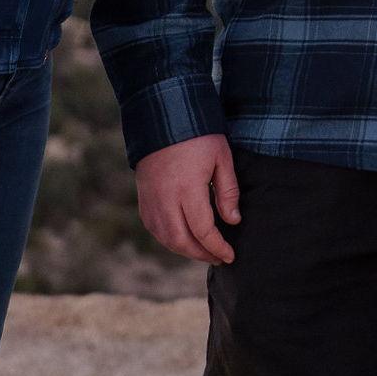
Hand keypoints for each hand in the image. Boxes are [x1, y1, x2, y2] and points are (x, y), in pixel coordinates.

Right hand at [136, 134, 240, 264]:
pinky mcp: (144, 200)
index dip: (217, 247)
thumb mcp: (221, 157)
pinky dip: (170, 240)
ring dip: (186, 250)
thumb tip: (232, 221)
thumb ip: (227, 191)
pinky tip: (184, 239)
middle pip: (182, 241)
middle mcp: (166, 200)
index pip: (203, 230)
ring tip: (204, 251)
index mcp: (187, 188)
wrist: (163, 118)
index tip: (230, 256)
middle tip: (219, 257)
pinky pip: (155, 230)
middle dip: (202, 254)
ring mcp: (151, 201)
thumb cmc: (198, 135)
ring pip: (167, 239)